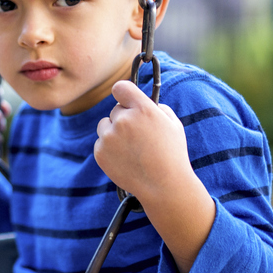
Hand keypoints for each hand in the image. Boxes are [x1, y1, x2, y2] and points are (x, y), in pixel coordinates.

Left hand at [94, 80, 214, 272]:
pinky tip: (125, 158)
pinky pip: (101, 142)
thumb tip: (140, 100)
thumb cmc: (172, 153)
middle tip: (138, 135)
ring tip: (132, 148)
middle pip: (115, 109)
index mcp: (143, 109)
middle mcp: (123, 120)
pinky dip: (109, 148)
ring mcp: (109, 137)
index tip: (125, 97)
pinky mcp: (100, 152)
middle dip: (124, 118)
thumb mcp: (172, 124)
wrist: (163, 185)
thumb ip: (155, 107)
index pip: (121, 87)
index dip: (123, 92)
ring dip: (114, 132)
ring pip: (105, 125)